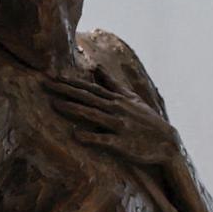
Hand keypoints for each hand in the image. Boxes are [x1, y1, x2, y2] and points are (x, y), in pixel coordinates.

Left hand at [46, 73, 180, 167]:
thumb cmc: (147, 120)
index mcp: (116, 99)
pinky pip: (104, 140)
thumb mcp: (131, 98)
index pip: (89, 88)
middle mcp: (116, 109)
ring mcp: (119, 126)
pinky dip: (90, 137)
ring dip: (73, 109)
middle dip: (65, 91)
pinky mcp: (122, 144)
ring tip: (55, 104)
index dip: (70, 82)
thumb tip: (96, 67)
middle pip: (86, 98)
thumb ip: (112, 83)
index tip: (52, 77)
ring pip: (93, 115)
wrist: (167, 142)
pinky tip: (75, 134)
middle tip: (45, 85)